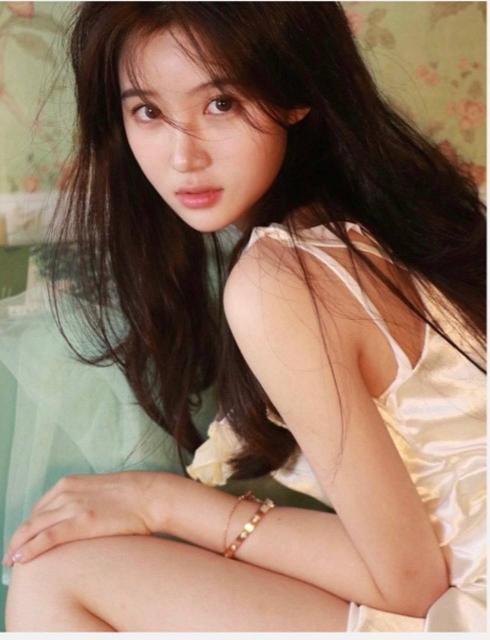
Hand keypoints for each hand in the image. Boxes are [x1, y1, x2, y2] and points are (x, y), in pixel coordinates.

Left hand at [2, 470, 160, 566]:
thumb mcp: (97, 491)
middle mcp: (66, 492)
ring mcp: (73, 506)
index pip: (38, 508)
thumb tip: (73, 518)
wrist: (151, 495)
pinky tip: (20, 559)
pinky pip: (47, 537)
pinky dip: (29, 549)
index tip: (23, 541)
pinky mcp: (81, 522)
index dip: (27, 527)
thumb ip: (80, 500)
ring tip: (10, 561)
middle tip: (10, 555)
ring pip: (33, 529)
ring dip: (17, 547)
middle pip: (31, 519)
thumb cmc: (130, 496)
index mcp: (69, 483)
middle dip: (17, 539)